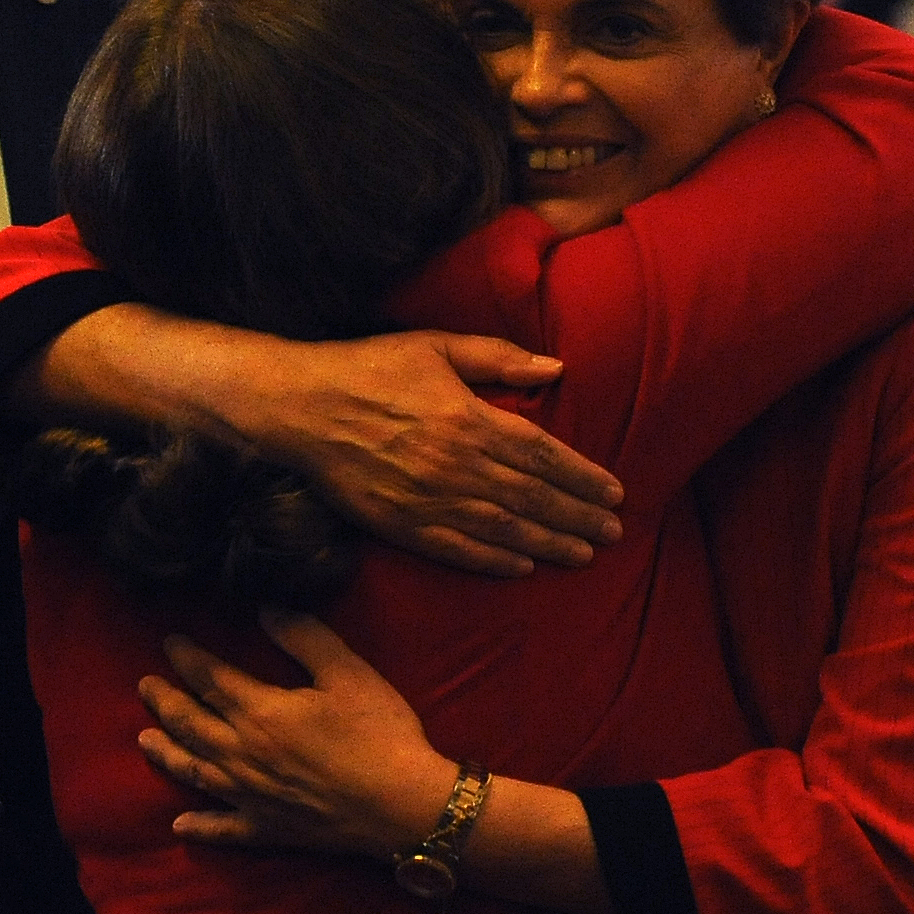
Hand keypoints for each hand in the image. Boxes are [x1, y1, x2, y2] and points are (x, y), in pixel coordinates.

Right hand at [30, 308, 623, 575]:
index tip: (614, 492)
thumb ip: (499, 359)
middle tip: (614, 532)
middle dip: (577, 516)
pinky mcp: (399, 523)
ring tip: (584, 553)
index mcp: (467, 418)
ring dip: (548, 543)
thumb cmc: (369, 368)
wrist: (299, 407)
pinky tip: (523, 567)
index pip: (541, 454)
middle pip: (530, 497)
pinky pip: (456, 549)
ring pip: (502, 528)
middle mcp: (454, 464)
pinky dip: (494, 560)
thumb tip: (557, 372)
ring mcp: (426, 499)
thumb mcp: (436, 346)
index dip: (581, 476)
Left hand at [136, 614, 458, 856]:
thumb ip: (303, 638)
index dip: (187, 658)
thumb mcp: (348, 672)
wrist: (402, 805)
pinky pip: (223, 827)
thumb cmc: (379, 734)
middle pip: (191, 724)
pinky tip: (180, 822)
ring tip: (144, 739)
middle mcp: (242, 755)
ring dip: (166, 753)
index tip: (170, 642)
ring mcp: (250, 796)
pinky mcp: (267, 828)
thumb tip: (265, 610)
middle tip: (145, 686)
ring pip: (195, 771)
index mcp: (261, 713)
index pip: (211, 679)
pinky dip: (199, 825)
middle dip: (165, 702)